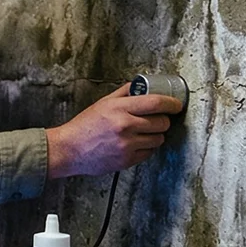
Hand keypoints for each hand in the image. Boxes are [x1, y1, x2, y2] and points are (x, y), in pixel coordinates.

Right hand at [45, 83, 183, 177]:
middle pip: (162, 122)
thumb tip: (144, 86)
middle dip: (163, 120)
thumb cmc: (85, 125)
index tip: (176, 105)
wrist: (69, 149)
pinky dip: (146, 148)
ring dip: (155, 135)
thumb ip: (124, 93)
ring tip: (143, 133)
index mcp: (119, 109)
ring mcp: (127, 145)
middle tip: (156, 120)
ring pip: (158, 139)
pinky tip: (135, 143)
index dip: (172, 104)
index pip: (156, 103)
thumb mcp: (103, 103)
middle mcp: (125, 126)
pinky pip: (149, 152)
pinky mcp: (127, 160)